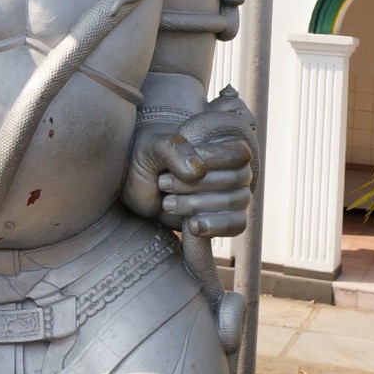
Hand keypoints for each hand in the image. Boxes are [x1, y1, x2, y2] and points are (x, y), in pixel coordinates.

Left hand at [121, 90, 255, 239]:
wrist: (133, 186)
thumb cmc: (149, 157)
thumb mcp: (155, 146)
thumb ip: (175, 151)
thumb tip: (199, 171)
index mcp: (224, 147)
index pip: (239, 154)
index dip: (214, 160)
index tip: (183, 165)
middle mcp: (234, 171)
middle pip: (235, 180)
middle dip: (194, 184)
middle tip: (164, 183)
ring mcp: (231, 197)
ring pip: (233, 202)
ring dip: (196, 204)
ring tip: (167, 203)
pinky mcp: (223, 220)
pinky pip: (237, 225)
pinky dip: (215, 226)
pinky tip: (192, 226)